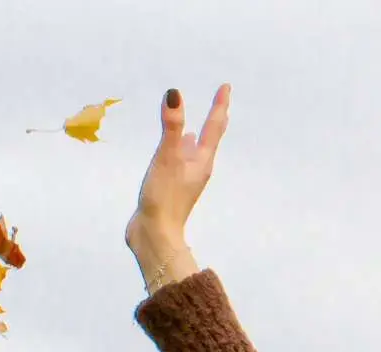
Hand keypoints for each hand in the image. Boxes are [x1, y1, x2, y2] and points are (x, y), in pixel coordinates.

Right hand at [125, 84, 230, 256]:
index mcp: (202, 160)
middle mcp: (197, 167)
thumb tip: (175, 94)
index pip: (214, 126)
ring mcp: (185, 178)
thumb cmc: (164, 197)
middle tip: (219, 100)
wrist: (155, 234)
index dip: (219, 105)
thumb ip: (171, 126)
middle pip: (209, 138)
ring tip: (197, 122)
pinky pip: (178, 159)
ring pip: (193, 149)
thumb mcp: (167, 157)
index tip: (226, 87)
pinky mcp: (171, 186)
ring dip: (196, 133)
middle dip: (214, 118)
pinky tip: (175, 148)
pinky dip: (179, 147)